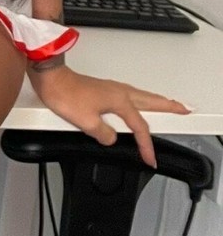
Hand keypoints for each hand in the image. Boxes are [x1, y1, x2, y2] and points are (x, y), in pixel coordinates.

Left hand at [27, 66, 191, 166]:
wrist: (50, 78)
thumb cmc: (65, 94)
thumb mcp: (86, 122)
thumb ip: (104, 135)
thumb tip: (111, 138)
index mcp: (119, 101)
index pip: (139, 127)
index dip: (146, 146)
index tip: (150, 158)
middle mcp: (118, 91)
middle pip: (151, 101)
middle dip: (169, 106)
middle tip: (184, 110)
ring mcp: (111, 88)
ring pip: (141, 96)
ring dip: (156, 101)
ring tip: (167, 106)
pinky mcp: (103, 88)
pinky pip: (130, 95)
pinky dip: (140, 99)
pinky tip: (136, 102)